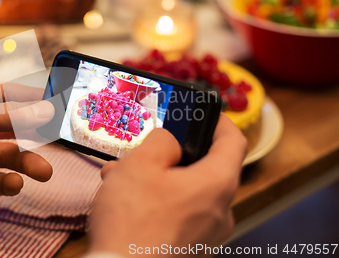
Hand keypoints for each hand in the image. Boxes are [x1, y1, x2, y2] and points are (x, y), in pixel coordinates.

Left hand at [0, 84, 54, 233]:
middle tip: (57, 137)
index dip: (27, 97)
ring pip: (5, 156)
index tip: (53, 100)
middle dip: (32, 133)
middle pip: (8, 127)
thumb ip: (8, 118)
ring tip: (44, 172)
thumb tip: (43, 110)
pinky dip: (6, 182)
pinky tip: (14, 184)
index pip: (1, 95)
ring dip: (26, 163)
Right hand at [88, 114, 246, 256]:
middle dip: (171, 154)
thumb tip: (169, 142)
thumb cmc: (133, 222)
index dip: (221, 121)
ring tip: (122, 175)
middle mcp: (219, 212)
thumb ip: (161, 140)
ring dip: (156, 177)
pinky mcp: (189, 248)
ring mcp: (206, 234)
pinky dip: (157, 200)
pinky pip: (178, 213)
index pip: (234, 142)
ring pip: (185, 191)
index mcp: (216, 185)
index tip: (207, 113)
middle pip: (204, 168)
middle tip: (146, 148)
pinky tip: (125, 199)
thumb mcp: (140, 164)